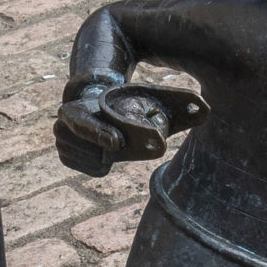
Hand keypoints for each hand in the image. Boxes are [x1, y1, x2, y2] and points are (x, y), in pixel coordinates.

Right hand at [54, 83, 206, 178]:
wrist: (97, 103)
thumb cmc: (124, 100)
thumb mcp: (142, 95)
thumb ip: (167, 102)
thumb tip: (204, 108)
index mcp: (75, 106)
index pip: (84, 123)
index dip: (100, 133)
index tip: (119, 142)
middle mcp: (63, 125)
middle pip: (92, 150)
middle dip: (110, 150)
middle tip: (122, 142)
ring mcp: (63, 143)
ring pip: (96, 162)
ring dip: (108, 156)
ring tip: (112, 141)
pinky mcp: (68, 159)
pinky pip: (95, 171)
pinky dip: (104, 164)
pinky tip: (106, 151)